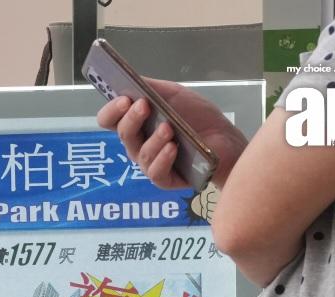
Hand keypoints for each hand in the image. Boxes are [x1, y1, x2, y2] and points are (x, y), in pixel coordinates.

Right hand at [95, 78, 248, 190]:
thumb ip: (152, 88)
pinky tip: (173, 148)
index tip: (124, 99)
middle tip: (144, 105)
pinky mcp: (165, 180)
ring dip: (153, 138)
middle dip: (131, 119)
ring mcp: (150, 163)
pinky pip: (156, 173)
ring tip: (168, 127)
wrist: (225, 138)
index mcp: (136, 124)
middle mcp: (138, 145)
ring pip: (141, 153)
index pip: (110, 120)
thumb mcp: (174, 95)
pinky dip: (163, 159)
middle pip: (122, 134)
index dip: (112, 110)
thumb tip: (130, 79)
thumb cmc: (197, 118)